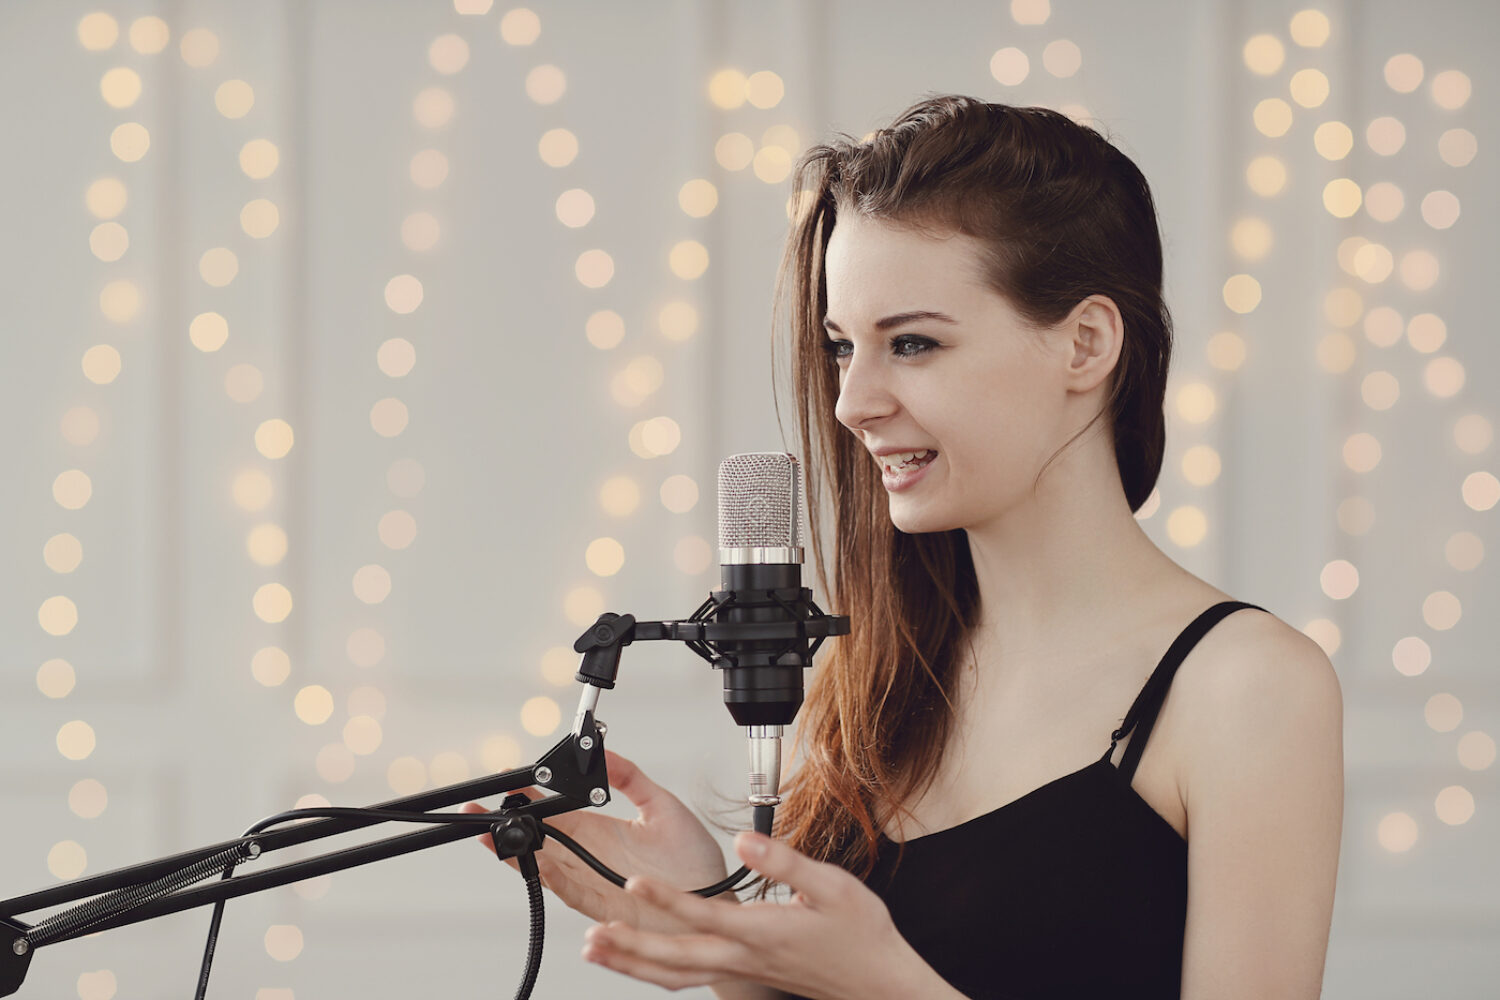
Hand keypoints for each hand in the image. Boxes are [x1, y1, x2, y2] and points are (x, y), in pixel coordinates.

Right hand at [461, 749, 731, 932]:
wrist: (716, 904)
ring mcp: (592, 881)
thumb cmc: (695, 862)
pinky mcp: (601, 906)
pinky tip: (536, 863)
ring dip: (517, 852)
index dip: (530, 796)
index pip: (555, 810)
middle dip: (508, 824)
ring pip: (544, 865)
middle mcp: (590, 856)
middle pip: (539, 838)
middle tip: (480, 810)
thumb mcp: (663, 806)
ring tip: (494, 834)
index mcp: (600, 829)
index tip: (509, 778)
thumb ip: (631, 777)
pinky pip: (569, 891)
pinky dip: (550, 878)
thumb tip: (603, 750)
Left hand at [578, 831, 943, 999]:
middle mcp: (744, 956)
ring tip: (595, 950)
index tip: (634, 883)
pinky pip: (687, 977)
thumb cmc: (857, 933)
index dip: (667, 899)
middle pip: (676, 956)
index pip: (704, 914)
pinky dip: (654, 972)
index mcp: (763, 932)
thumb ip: (785, 861)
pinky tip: (635, 962)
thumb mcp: (832, 886)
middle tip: (593, 935)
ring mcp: (739, 969)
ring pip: (675, 974)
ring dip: (632, 964)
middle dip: (631, 946)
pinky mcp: (741, 973)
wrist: (875, 981)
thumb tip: (746, 841)